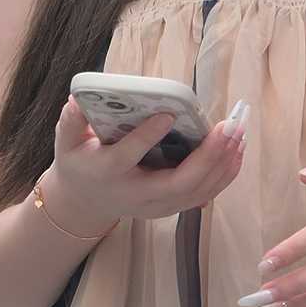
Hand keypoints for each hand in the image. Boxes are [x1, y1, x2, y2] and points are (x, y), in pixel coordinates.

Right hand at [39, 95, 246, 243]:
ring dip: (223, 164)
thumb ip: (71, 121)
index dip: (146, 137)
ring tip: (240, 133)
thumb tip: (78, 99)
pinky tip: (238, 150)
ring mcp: (157, 206)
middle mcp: (137, 195)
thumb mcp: (65, 142)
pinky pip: (205, 193)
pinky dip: (225, 174)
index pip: (127, 157)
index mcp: (108, 173)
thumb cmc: (79, 163)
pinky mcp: (172, 207)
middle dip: (208, 156)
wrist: (86, 202)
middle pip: (178, 183)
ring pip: (197, 191)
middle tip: (229, 127)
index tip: (167, 114)